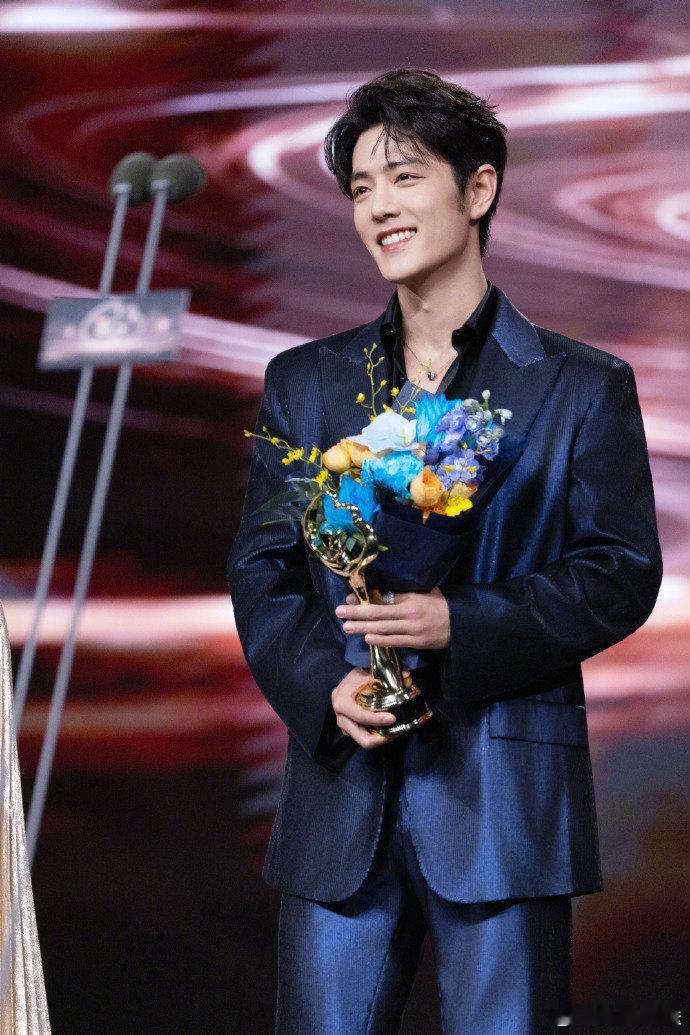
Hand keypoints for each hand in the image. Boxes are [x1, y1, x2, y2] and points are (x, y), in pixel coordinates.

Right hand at [331, 668, 397, 748]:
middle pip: (361, 737)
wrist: (350, 679)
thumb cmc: (358, 676)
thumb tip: (407, 678)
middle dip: (379, 738)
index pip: (360, 716)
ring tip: (394, 732)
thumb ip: (385, 679)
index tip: (393, 718)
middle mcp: (340, 716)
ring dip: (379, 739)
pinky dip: (375, 736)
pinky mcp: (348, 728)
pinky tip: (386, 730)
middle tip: (395, 733)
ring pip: (362, 740)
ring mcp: (343, 724)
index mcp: (342, 702)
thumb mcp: (368, 675)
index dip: (376, 720)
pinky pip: (362, 737)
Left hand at [335, 586, 450, 649]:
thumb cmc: (440, 605)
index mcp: (410, 598)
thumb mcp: (423, 592)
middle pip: (378, 612)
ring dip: (363, 627)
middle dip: (357, 612)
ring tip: (347, 627)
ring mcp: (412, 629)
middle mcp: (409, 613)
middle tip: (339, 612)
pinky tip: (367, 638)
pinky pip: (395, 641)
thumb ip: (403, 593)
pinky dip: (381, 640)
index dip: (365, 599)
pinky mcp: (416, 642)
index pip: (383, 597)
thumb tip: (379, 592)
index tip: (349, 598)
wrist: (460, 623)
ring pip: (384, 628)